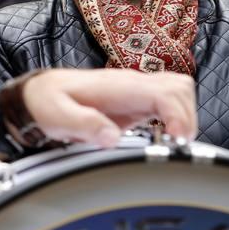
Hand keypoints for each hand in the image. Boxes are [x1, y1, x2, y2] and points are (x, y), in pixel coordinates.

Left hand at [19, 68, 198, 148]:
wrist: (40, 94)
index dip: (179, 116)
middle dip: (188, 117)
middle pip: (181, 88)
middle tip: (178, 146)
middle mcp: (133, 84)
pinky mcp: (139, 101)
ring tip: (174, 142)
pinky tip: (166, 137)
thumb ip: (83, 124)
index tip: (177, 141)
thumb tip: (112, 136)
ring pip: (180, 91)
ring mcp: (138, 90)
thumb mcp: (56, 116)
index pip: (164, 91)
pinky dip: (178, 118)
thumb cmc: (47, 104)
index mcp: (117, 86)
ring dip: (186, 117)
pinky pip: (171, 101)